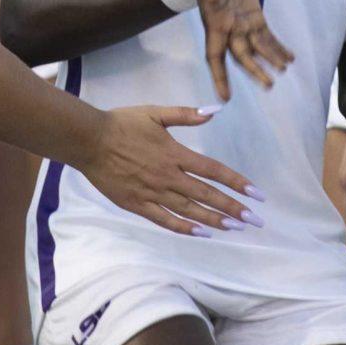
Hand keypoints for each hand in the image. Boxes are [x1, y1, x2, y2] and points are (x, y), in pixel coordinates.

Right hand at [78, 104, 262, 236]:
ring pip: (190, 211)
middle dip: (233, 208)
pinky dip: (185, 228)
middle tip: (255, 220)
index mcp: (175, 153)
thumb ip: (186, 114)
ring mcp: (153, 193)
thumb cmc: (122, 123)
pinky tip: (202, 233)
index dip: (237, 182)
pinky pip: (165, 220)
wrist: (89, 140)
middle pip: (207, 195)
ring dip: (215, 220)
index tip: (256, 193)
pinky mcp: (138, 205)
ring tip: (235, 227)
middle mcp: (168, 176)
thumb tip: (215, 111)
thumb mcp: (155, 112)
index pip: (214, 171)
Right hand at [195, 0, 295, 101]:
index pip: (215, 56)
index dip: (220, 76)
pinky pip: (267, 36)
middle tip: (269, 84)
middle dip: (255, 70)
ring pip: (258, 48)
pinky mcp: (255, 17)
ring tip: (283, 69)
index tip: (225, 96)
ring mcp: (243, 25)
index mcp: (215, 25)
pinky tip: (289, 57)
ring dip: (270, 59)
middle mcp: (230, 30)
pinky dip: (277, 47)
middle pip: (242, 56)